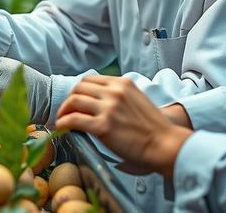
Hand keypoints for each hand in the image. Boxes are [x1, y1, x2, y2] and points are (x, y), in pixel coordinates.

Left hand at [56, 75, 191, 178]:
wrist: (164, 144)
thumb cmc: (154, 128)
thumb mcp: (137, 100)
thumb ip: (119, 96)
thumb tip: (99, 102)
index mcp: (123, 83)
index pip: (91, 79)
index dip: (79, 90)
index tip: (75, 100)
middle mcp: (114, 92)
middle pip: (79, 88)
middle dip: (69, 99)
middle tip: (66, 111)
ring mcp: (108, 108)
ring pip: (74, 101)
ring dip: (63, 111)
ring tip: (61, 120)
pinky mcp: (103, 126)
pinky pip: (74, 120)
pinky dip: (63, 123)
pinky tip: (61, 128)